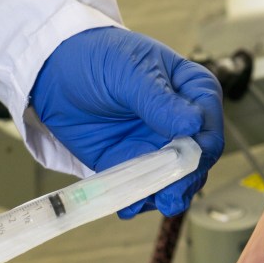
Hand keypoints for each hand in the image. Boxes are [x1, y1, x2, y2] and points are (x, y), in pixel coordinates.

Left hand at [31, 26, 223, 217]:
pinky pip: (143, 189)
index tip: (188, 159)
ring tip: (145, 202)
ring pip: (173, 180)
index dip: (202, 145)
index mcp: (191, 90)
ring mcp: (157, 145)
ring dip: (163, 195)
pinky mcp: (131, 163)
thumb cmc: (97, 57)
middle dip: (184, 179)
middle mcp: (180, 122)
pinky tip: (126, 205)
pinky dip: (137, 199)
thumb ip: (160, 101)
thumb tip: (193, 124)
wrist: (53, 72)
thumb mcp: (130, 72)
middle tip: (170, 195)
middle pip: (196, 159)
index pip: (209, 123)